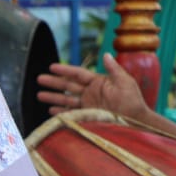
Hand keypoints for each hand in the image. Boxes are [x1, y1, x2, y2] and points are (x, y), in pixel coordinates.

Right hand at [37, 54, 151, 122]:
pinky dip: (60, 112)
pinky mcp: (87, 117)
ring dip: (53, 97)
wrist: (136, 122)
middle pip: (68, 86)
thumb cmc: (133, 101)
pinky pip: (70, 113)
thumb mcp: (125, 82)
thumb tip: (106, 54)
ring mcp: (88, 105)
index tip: (52, 67)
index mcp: (98, 82)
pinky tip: (50, 111)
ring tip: (39, 95)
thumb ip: (114, 69)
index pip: (78, 74)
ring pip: (66, 100)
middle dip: (53, 83)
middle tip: (39, 79)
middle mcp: (91, 93)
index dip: (65, 70)